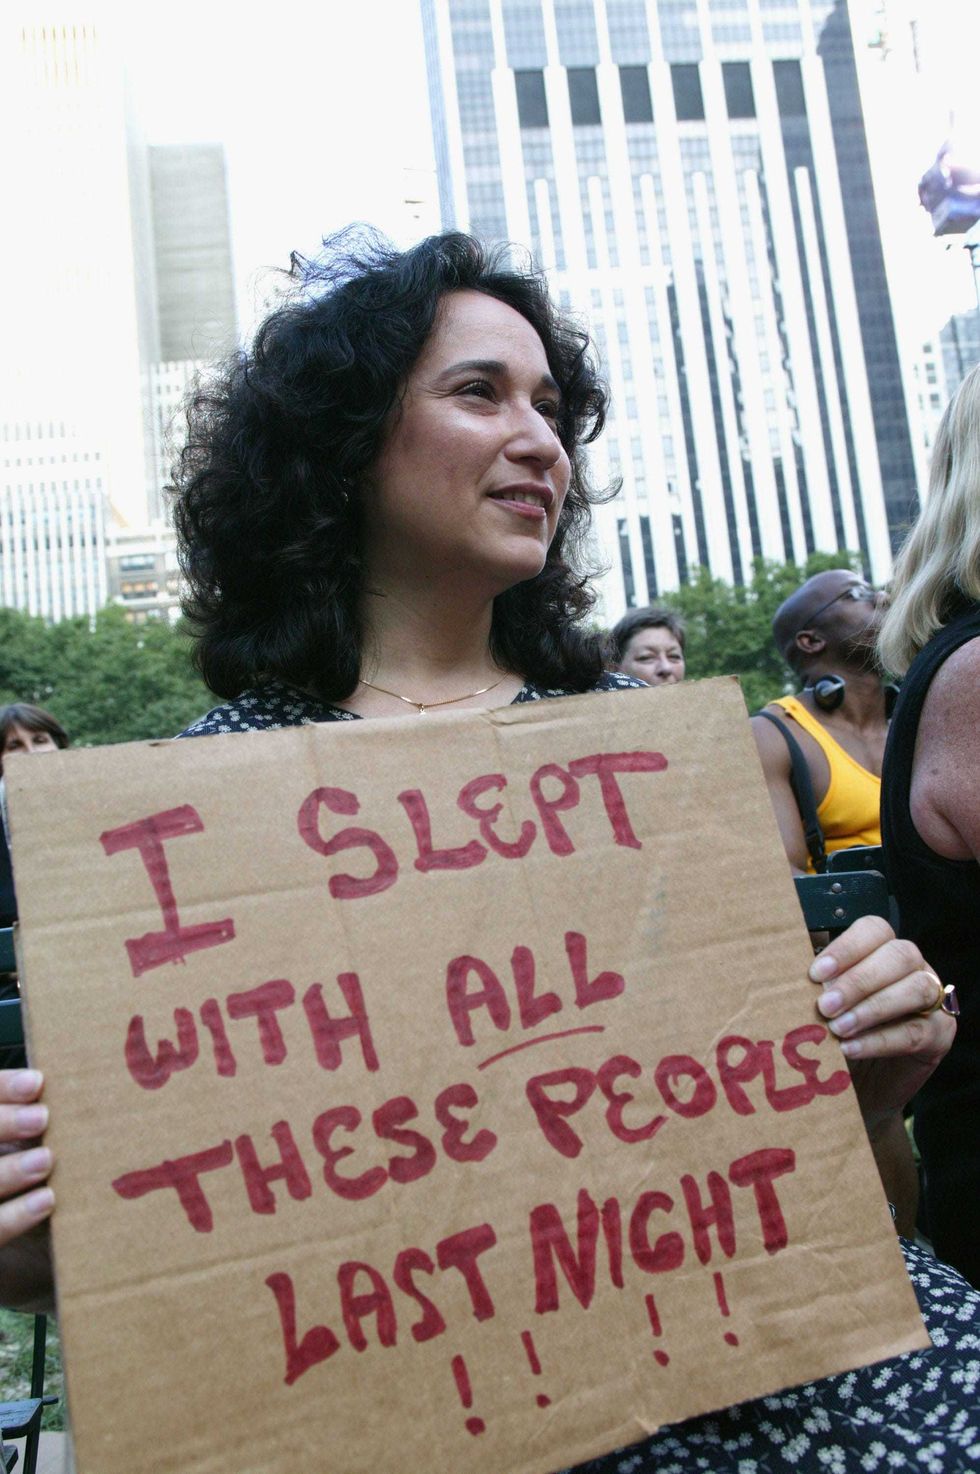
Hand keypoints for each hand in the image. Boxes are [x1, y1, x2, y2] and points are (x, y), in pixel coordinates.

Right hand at [0, 1069, 53, 1248]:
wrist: (13, 1251)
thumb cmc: (27, 1178)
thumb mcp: (26, 1145)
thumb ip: (34, 1125)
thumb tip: (66, 1095)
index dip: (3, 1089)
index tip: (37, 1083)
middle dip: (4, 1124)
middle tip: (42, 1117)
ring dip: (10, 1170)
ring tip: (47, 1159)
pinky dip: (16, 1217)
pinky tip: (47, 1201)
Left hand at [809, 916, 955, 1120]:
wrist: (862, 1087)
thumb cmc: (840, 1035)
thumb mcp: (825, 1006)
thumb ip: (817, 985)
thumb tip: (786, 971)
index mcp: (883, 951)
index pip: (875, 930)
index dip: (847, 948)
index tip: (816, 973)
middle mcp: (914, 968)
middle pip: (899, 955)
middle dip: (859, 979)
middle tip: (825, 1005)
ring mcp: (932, 1000)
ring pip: (916, 988)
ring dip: (872, 1007)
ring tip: (838, 1028)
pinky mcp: (940, 1035)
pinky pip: (915, 1032)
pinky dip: (879, 1040)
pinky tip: (851, 1048)